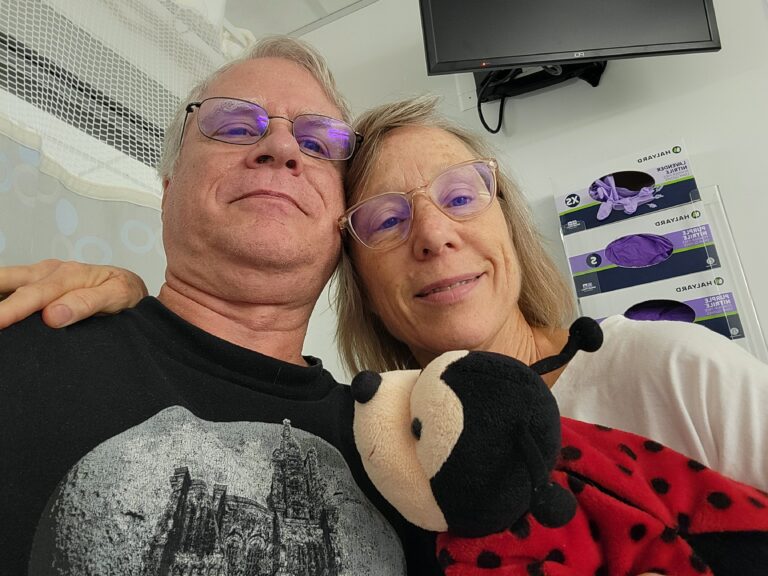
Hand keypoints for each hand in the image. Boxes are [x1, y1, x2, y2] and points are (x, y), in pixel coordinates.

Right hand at [0, 259, 147, 328]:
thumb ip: (87, 303)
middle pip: (10, 282)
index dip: (12, 310)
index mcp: (69, 274)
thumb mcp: (118, 295)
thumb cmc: (125, 291)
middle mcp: (51, 271)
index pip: (34, 295)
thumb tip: (52, 315)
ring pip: (7, 281)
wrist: (130, 287)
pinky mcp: (37, 282)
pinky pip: (11, 286)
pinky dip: (1, 294)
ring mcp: (41, 275)